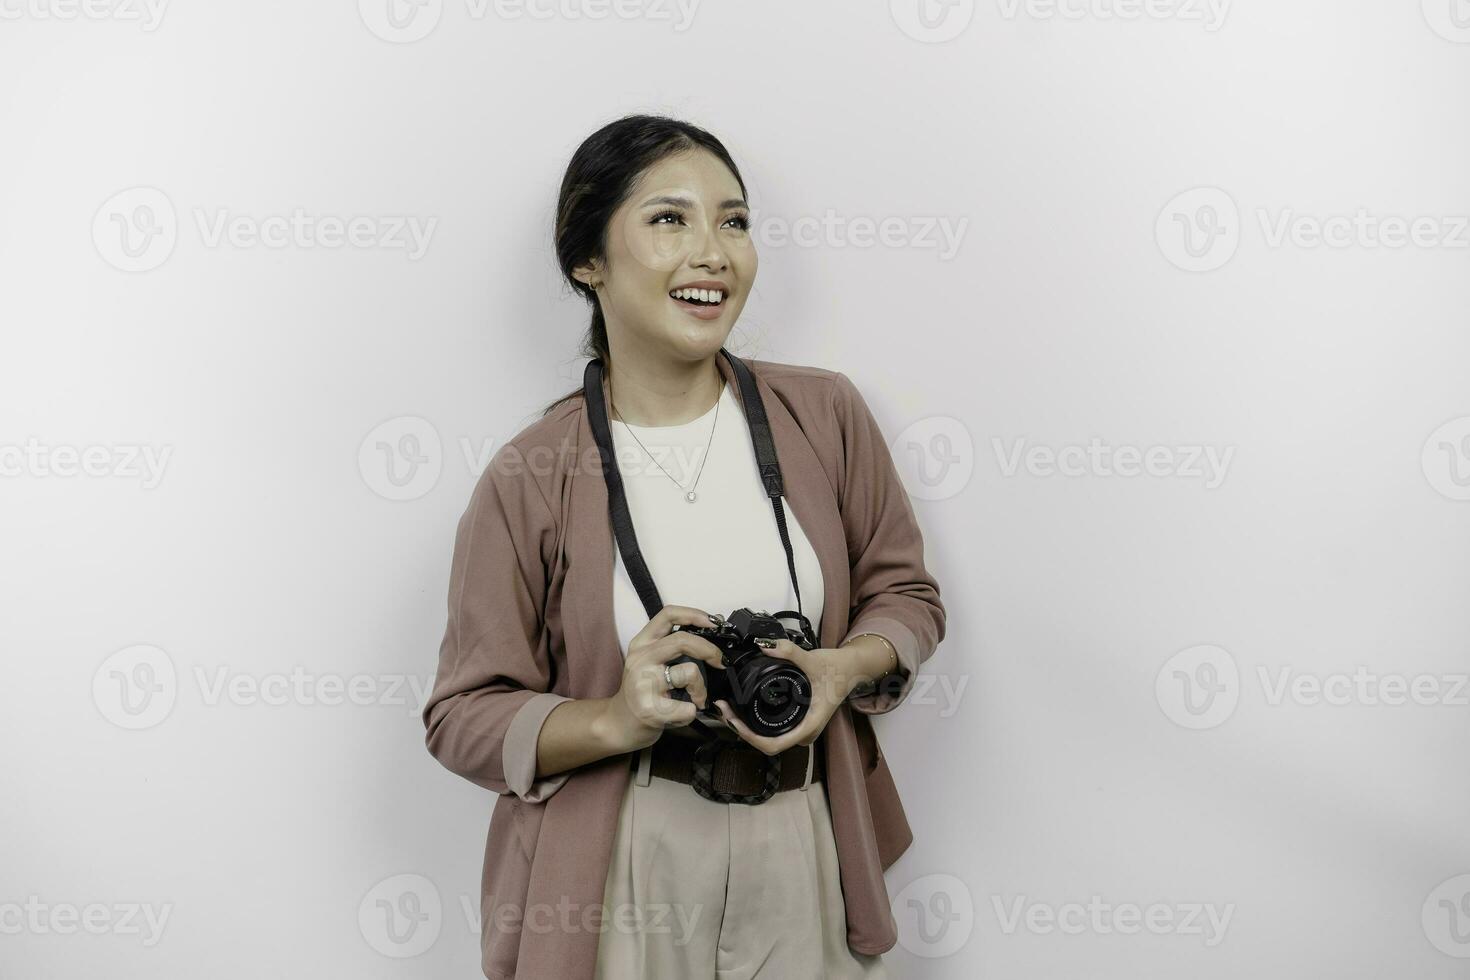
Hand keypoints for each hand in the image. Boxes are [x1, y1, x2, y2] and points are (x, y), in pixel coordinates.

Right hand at [602, 605, 725, 751]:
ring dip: (701, 689)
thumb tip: (710, 628)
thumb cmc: (640, 693)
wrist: (618, 724)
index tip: (713, 622)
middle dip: (710, 650)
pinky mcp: (649, 709)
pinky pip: (688, 707)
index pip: (668, 614)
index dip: (695, 614)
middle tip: (720, 662)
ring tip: (695, 699)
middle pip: (684, 640)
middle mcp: (640, 659)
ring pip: (691, 672)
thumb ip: (673, 645)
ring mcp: (643, 684)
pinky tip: (682, 714)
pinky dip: (692, 712)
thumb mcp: (649, 662)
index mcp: (641, 644)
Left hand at [713, 638, 860, 756]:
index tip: (735, 721)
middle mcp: (803, 733)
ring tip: (728, 710)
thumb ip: (789, 652)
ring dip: (746, 729)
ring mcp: (799, 729)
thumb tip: (765, 645)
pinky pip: (772, 732)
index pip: (774, 744)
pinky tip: (742, 711)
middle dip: (742, 731)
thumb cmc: (837, 670)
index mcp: (809, 725)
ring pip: (768, 740)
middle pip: (766, 744)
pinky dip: (754, 725)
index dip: (750, 737)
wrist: (850, 670)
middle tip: (724, 711)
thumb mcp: (813, 660)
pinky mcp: (795, 723)